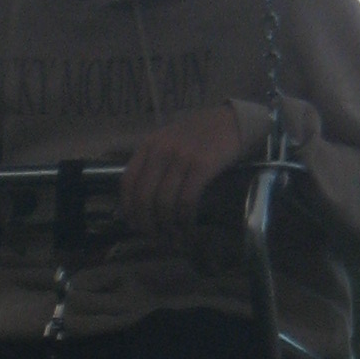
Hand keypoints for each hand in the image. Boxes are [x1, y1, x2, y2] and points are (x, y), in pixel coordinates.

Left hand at [119, 103, 244, 239]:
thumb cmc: (199, 135)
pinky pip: (186, 201)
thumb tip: (140, 203)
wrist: (232, 121)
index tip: (135, 224)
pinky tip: (188, 227)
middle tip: (156, 237)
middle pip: (144, 197)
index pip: (128, 182)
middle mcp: (161, 150)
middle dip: (147, 223)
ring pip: (164, 203)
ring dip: (168, 226)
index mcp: (148, 145)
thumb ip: (153, 164)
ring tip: (174, 237)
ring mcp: (181, 157)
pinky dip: (185, 220)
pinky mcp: (202, 166)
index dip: (128, 208)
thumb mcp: (168, 142)